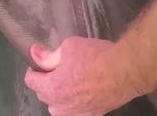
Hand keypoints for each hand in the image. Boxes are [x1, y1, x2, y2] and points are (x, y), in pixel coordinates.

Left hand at [24, 37, 138, 115]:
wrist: (126, 70)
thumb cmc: (97, 57)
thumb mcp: (69, 47)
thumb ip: (48, 55)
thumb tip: (34, 53)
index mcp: (53, 87)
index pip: (31, 81)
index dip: (33, 69)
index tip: (38, 62)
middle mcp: (63, 105)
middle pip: (43, 95)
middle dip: (45, 81)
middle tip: (55, 68)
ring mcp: (78, 113)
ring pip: (58, 107)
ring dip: (57, 96)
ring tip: (68, 82)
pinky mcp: (93, 115)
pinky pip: (75, 112)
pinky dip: (73, 103)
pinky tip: (81, 92)